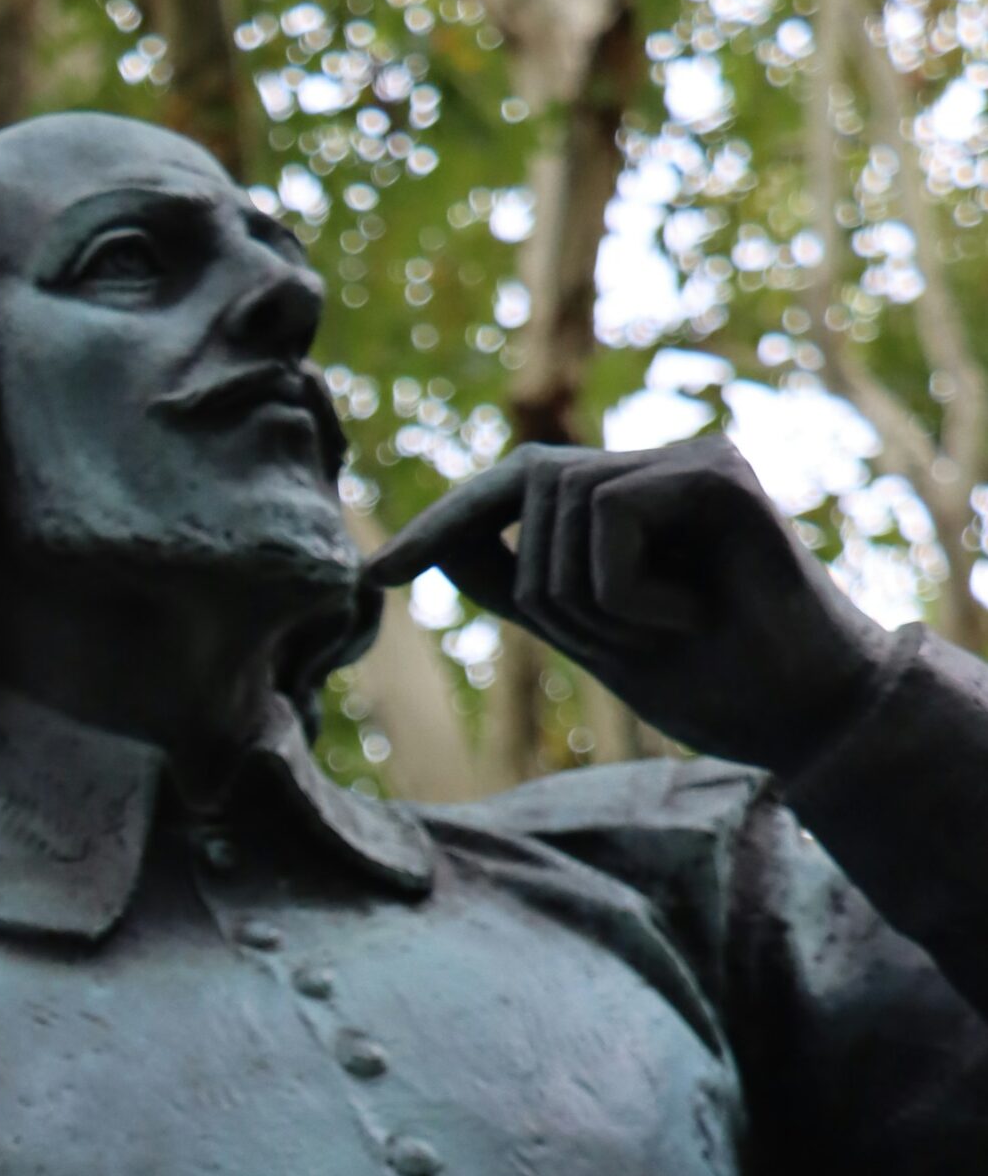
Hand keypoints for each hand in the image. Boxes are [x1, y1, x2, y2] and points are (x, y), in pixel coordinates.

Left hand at [366, 436, 893, 779]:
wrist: (800, 715)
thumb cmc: (710, 680)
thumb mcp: (589, 636)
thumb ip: (521, 588)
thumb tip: (438, 547)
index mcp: (623, 499)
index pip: (509, 490)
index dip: (440, 525)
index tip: (376, 576)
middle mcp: (655, 464)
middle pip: (526, 494)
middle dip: (542, 592)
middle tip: (622, 643)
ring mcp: (689, 460)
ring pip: (560, 509)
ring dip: (588, 602)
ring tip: (664, 631)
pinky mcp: (719, 471)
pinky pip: (610, 521)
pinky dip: (627, 594)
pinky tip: (690, 616)